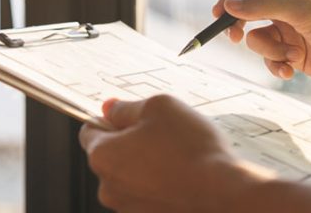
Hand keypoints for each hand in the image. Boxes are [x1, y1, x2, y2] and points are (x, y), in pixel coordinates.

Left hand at [79, 96, 310, 212]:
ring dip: (148, 158)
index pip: (90, 129)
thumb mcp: (158, 107)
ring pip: (132, 171)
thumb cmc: (189, 148)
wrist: (220, 192)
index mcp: (102, 155)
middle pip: (112, 152)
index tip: (132, 113)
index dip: (111, 116)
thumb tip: (110, 107)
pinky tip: (183, 169)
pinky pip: (148, 187)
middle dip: (132, 138)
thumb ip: (127, 106)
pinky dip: (160, 177)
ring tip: (179, 150)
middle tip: (163, 129)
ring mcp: (128, 205)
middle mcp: (108, 186)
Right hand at [213, 0, 310, 90]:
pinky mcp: (294, 54)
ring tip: (288, 57)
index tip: (218, 14)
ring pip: (258, 40)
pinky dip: (276, 66)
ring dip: (268, 51)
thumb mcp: (306, 12)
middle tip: (233, 38)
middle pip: (250, 13)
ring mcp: (291, 32)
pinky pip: (270, 58)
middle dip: (242, 27)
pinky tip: (291, 71)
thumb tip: (230, 4)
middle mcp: (290, 7)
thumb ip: (266, 5)